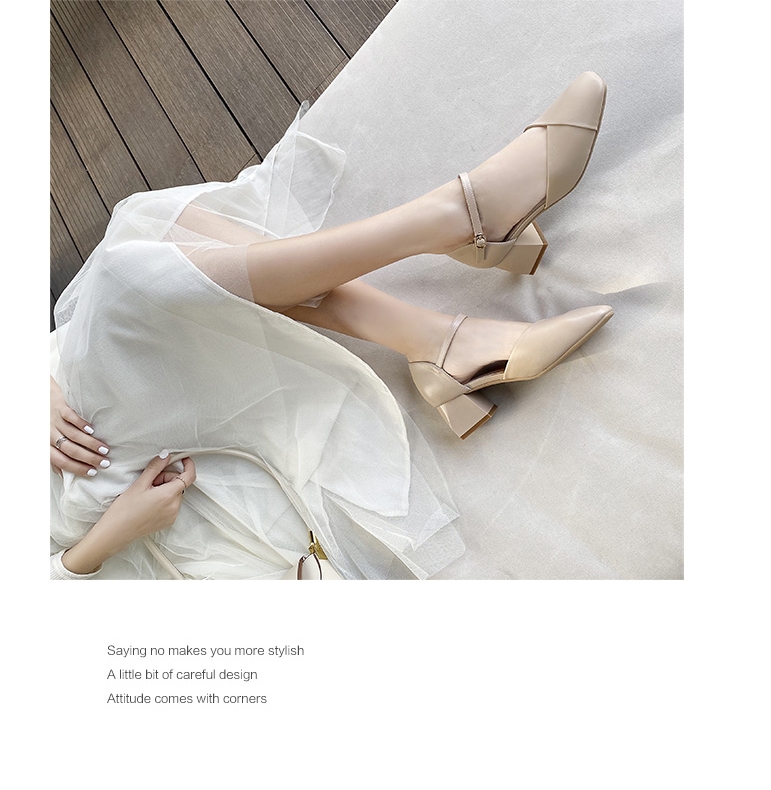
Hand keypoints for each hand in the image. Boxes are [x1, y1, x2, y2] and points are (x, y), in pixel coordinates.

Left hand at [50, 376, 110, 476]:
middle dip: (89, 458)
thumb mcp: (45, 441)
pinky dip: (81, 425)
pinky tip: (92, 430)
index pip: (62, 461)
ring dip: (91, 444)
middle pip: (71, 450)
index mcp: (45, 445)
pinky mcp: (59, 407)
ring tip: (105, 449)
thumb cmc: (44, 422)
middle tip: (105, 462)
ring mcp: (54, 420)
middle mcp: (49, 434)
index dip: (78, 468)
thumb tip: (62, 475)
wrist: (37, 395)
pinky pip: (71, 417)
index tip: (93, 472)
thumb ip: (53, 458)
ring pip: (74, 436)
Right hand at [61, 454, 196, 574]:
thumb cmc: (124, 509)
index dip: (188, 465)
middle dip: (166, 479)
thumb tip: (166, 456)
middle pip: (178, 484)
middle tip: (149, 482)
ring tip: (146, 494)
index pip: (189, 477)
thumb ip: (155, 468)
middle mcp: (174, 507)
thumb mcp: (139, 484)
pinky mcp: (168, 522)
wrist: (116, 532)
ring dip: (165, 489)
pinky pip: (172, 504)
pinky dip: (164, 499)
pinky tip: (148, 502)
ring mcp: (172, 516)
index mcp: (169, 496)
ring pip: (175, 494)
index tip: (183, 459)